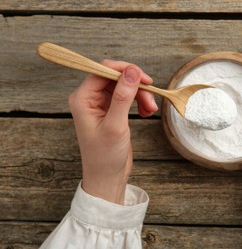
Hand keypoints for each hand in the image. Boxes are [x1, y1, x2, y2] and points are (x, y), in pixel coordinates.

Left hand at [68, 60, 157, 203]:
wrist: (107, 177)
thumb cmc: (105, 156)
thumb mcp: (116, 125)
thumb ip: (123, 97)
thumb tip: (132, 71)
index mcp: (83, 99)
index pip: (103, 70)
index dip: (125, 70)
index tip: (145, 78)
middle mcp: (89, 98)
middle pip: (116, 77)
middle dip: (136, 85)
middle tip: (151, 96)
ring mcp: (100, 104)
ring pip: (124, 86)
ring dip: (140, 94)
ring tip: (150, 109)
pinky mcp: (111, 110)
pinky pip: (127, 97)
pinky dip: (139, 101)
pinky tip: (146, 112)